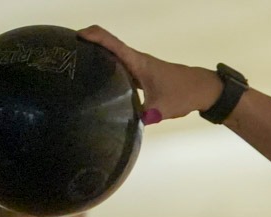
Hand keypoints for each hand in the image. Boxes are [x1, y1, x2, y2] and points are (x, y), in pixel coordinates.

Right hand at [77, 26, 223, 125]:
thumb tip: (122, 128)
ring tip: (77, 69)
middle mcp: (135, 60)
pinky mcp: (142, 75)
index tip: (75, 36)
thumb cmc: (183, 94)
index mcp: (137, 62)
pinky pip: (121, 69)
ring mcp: (138, 67)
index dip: (92, 35)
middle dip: (87, 46)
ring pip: (114, 59)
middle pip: (107, 46)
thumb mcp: (160, 109)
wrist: (203, 90)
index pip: (111, 42)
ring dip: (97, 59)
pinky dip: (109, 71)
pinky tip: (100, 84)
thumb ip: (141, 116)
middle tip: (67, 56)